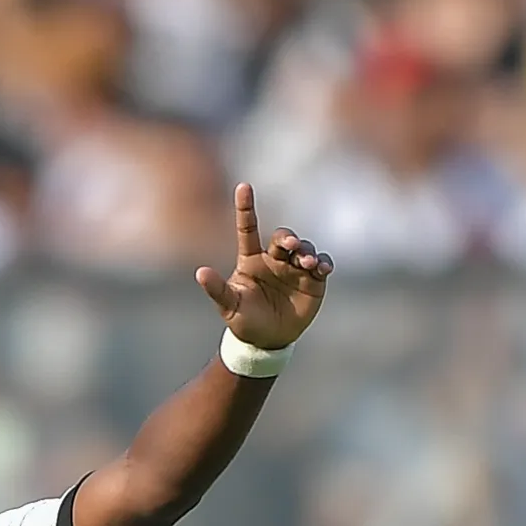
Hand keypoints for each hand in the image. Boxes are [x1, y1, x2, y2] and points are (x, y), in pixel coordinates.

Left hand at [196, 183, 331, 349]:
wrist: (268, 339)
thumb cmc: (244, 320)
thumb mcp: (228, 306)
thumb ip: (216, 289)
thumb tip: (200, 272)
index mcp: (250, 260)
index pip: (248, 228)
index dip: (246, 207)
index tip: (243, 186)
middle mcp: (273, 259)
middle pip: (283, 238)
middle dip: (288, 238)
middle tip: (290, 246)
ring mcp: (294, 268)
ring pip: (305, 249)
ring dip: (307, 252)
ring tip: (307, 263)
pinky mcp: (314, 280)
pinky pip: (323, 264)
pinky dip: (325, 263)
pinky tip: (322, 268)